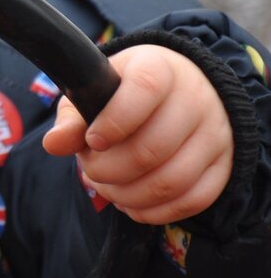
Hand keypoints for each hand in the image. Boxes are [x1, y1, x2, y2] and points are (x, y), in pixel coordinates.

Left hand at [42, 44, 233, 224]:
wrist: (179, 88)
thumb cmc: (125, 91)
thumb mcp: (94, 90)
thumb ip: (73, 116)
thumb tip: (53, 144)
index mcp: (159, 67)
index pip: (144, 90)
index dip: (113, 122)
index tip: (92, 140)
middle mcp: (195, 98)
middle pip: (153, 147)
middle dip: (109, 169)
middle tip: (90, 170)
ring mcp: (215, 133)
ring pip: (172, 180)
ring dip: (129, 194)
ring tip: (106, 187)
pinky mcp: (225, 164)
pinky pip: (193, 200)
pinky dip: (155, 211)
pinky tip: (130, 202)